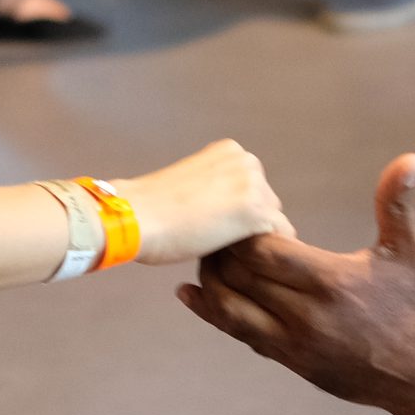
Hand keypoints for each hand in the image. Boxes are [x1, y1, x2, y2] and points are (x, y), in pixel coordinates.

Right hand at [118, 140, 294, 266]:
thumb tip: (237, 218)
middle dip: (250, 228)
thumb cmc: (153, 211)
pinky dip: (265, 256)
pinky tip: (239, 263)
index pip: (255, 190)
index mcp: (231, 151)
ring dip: (256, 242)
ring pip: (274, 225)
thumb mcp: (192, 187)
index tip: (216, 231)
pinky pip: (281, 240)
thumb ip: (219, 194)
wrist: (134, 217)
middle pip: (269, 205)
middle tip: (219, 247)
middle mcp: (247, 161)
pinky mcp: (256, 212)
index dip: (238, 216)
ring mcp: (254, 185)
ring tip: (224, 254)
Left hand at [177, 155, 414, 414]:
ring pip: (231, 312)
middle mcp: (307, 315)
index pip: (262, 252)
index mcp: (331, 281)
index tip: (233, 213)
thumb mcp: (411, 253)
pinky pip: (242, 336)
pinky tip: (193, 297)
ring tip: (201, 260)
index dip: (239, 231)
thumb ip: (396, 204)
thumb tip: (410, 160)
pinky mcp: (293, 363)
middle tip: (207, 230)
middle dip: (219, 253)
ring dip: (210, 285)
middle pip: (239, 278)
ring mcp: (296, 344)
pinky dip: (214, 315)